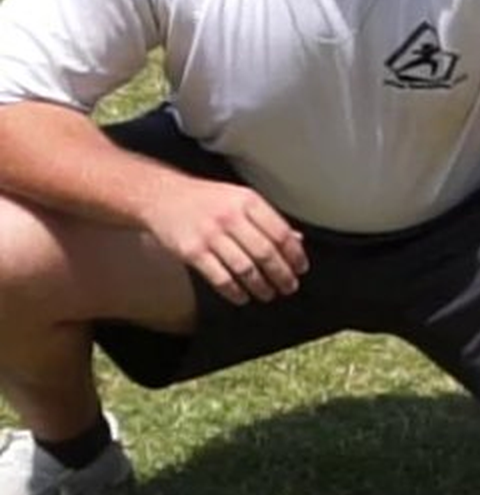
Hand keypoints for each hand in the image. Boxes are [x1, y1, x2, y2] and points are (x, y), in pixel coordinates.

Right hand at [149, 176, 307, 304]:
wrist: (161, 196)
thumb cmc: (207, 199)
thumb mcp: (240, 198)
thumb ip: (267, 219)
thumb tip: (297, 240)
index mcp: (248, 201)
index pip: (280, 232)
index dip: (294, 254)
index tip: (301, 268)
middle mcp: (230, 217)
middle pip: (265, 252)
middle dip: (282, 274)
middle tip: (290, 287)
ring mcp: (210, 235)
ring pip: (245, 268)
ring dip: (261, 286)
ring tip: (269, 294)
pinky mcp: (192, 252)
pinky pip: (219, 277)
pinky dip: (234, 291)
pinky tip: (242, 297)